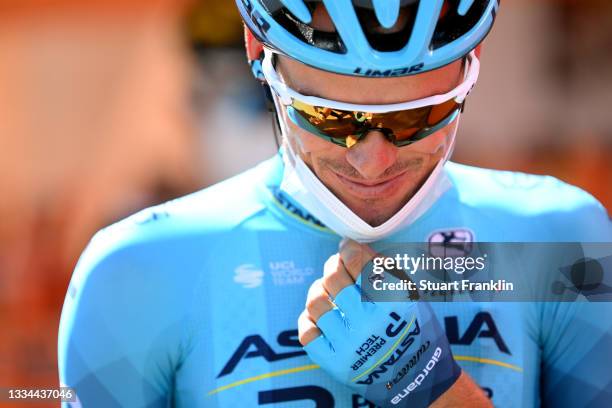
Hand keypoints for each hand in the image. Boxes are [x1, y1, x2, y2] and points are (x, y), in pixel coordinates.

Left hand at [298, 239, 460, 406]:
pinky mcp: (334, 362)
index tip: (347, 248)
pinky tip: (323, 318)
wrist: (417, 379)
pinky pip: (307, 331)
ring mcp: (349, 344)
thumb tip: (350, 247)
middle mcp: (369, 322)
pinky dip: (310, 320)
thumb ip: (383, 269)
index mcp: (392, 301)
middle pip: (333, 277)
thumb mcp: (410, 294)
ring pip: (316, 302)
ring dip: (320, 291)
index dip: (348, 249)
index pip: (357, 260)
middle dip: (333, 266)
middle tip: (338, 268)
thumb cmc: (414, 329)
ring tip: (329, 293)